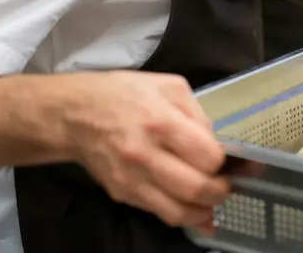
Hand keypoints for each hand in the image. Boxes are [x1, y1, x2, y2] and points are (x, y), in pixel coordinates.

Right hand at [65, 70, 227, 234]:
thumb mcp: (168, 86)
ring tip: (213, 203)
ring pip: (178, 211)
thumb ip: (197, 113)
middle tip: (226, 186)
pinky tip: (196, 213)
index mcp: (161, 121)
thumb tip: (214, 143)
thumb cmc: (125, 94)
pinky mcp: (122, 193)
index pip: (206, 156)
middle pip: (196, 188)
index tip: (227, 160)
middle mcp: (146, 154)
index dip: (223, 162)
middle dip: (220, 192)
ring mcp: (132, 179)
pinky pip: (159, 214)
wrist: (75, 115)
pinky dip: (182, 217)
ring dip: (204, 212)